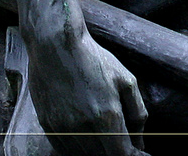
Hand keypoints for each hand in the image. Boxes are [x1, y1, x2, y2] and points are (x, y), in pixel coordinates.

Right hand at [26, 30, 146, 155]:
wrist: (54, 43)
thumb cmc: (92, 58)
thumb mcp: (126, 80)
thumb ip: (137, 113)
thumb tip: (139, 141)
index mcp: (107, 117)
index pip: (122, 155)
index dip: (131, 155)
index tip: (134, 150)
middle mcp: (84, 128)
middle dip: (114, 151)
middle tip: (118, 138)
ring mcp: (63, 129)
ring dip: (96, 150)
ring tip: (99, 130)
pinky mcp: (48, 126)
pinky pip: (65, 149)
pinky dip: (77, 147)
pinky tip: (83, 132)